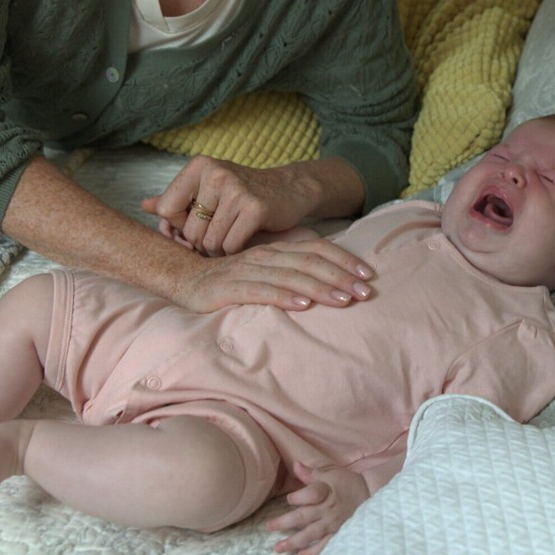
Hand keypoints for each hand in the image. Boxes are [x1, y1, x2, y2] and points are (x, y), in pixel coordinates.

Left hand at [142, 156, 321, 256]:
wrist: (291, 188)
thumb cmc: (244, 192)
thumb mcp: (210, 189)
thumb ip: (177, 198)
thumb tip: (144, 206)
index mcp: (199, 166)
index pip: (168, 210)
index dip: (180, 227)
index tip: (198, 226)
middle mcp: (216, 174)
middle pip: (190, 231)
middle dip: (202, 243)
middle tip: (219, 235)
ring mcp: (237, 189)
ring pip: (209, 242)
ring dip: (219, 250)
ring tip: (232, 238)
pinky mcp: (256, 208)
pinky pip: (230, 246)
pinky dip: (236, 250)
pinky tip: (245, 240)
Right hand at [169, 238, 373, 313]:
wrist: (186, 279)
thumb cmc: (234, 278)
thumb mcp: (268, 270)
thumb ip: (295, 270)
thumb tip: (333, 279)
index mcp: (278, 249)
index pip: (318, 249)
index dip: (344, 259)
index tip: (369, 275)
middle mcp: (267, 255)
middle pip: (310, 262)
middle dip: (341, 277)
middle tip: (365, 292)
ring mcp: (248, 270)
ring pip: (291, 277)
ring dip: (320, 288)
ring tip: (344, 300)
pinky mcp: (230, 288)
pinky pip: (261, 291)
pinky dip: (284, 297)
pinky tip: (303, 306)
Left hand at [266, 462, 369, 554]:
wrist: (370, 494)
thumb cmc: (346, 482)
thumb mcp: (331, 473)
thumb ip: (311, 473)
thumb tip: (296, 465)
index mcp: (326, 492)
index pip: (311, 494)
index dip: (298, 497)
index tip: (289, 499)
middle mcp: (328, 509)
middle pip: (304, 517)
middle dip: (285, 523)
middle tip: (269, 527)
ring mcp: (333, 524)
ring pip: (311, 534)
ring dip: (294, 542)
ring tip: (278, 548)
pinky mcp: (338, 534)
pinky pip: (325, 546)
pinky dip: (313, 552)